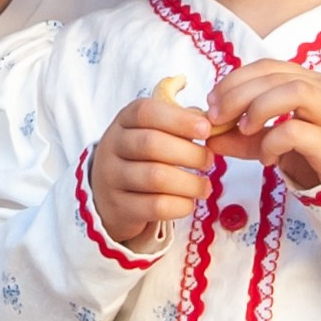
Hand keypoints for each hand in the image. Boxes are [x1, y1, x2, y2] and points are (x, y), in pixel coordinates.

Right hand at [89, 92, 213, 246]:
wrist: (110, 197)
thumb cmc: (142, 159)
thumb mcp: (153, 133)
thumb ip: (179, 124)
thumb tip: (209, 121)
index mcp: (124, 121)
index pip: (146, 112)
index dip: (179, 119)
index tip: (206, 130)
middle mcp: (112, 146)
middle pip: (152, 144)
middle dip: (189, 153)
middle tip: (209, 162)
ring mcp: (112, 178)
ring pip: (155, 177)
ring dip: (189, 183)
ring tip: (204, 186)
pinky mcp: (119, 208)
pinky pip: (155, 206)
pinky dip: (180, 205)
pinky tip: (189, 203)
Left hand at [204, 62, 320, 192]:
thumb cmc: (313, 154)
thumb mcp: (272, 142)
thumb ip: (242, 137)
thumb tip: (209, 136)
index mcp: (309, 82)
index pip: (268, 66)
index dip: (236, 80)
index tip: (213, 102)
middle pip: (277, 76)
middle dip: (239, 94)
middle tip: (218, 117)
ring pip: (294, 92)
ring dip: (259, 108)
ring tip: (244, 130)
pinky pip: (297, 131)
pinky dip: (272, 142)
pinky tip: (267, 158)